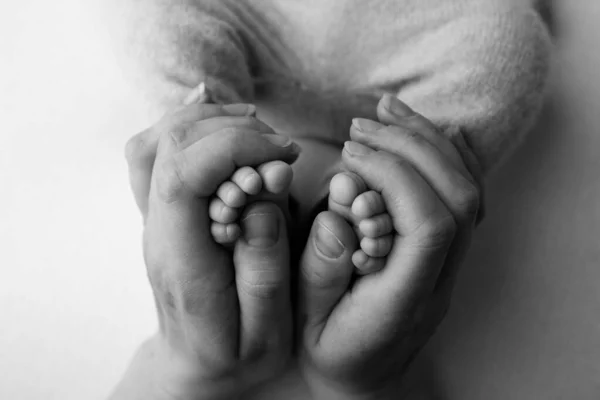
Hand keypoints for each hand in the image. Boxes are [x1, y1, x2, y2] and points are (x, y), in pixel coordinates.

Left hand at [111, 101, 299, 399]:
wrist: (198, 364)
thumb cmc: (236, 353)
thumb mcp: (266, 329)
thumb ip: (265, 265)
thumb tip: (264, 195)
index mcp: (183, 261)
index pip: (184, 175)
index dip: (235, 148)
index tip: (284, 157)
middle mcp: (159, 232)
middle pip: (171, 147)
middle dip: (233, 131)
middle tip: (282, 150)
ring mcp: (154, 218)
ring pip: (158, 141)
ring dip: (211, 121)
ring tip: (260, 133)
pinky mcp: (162, 211)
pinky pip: (155, 151)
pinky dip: (188, 124)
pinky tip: (216, 114)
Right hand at [297, 95, 482, 398]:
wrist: (367, 375)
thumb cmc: (333, 350)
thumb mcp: (308, 320)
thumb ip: (321, 265)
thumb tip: (341, 202)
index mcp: (406, 299)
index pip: (428, 225)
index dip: (395, 177)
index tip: (350, 156)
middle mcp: (440, 278)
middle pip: (458, 198)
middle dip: (411, 147)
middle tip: (362, 126)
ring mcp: (451, 264)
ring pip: (469, 191)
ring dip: (430, 141)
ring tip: (387, 112)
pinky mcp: (448, 250)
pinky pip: (466, 195)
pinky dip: (449, 154)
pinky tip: (427, 129)